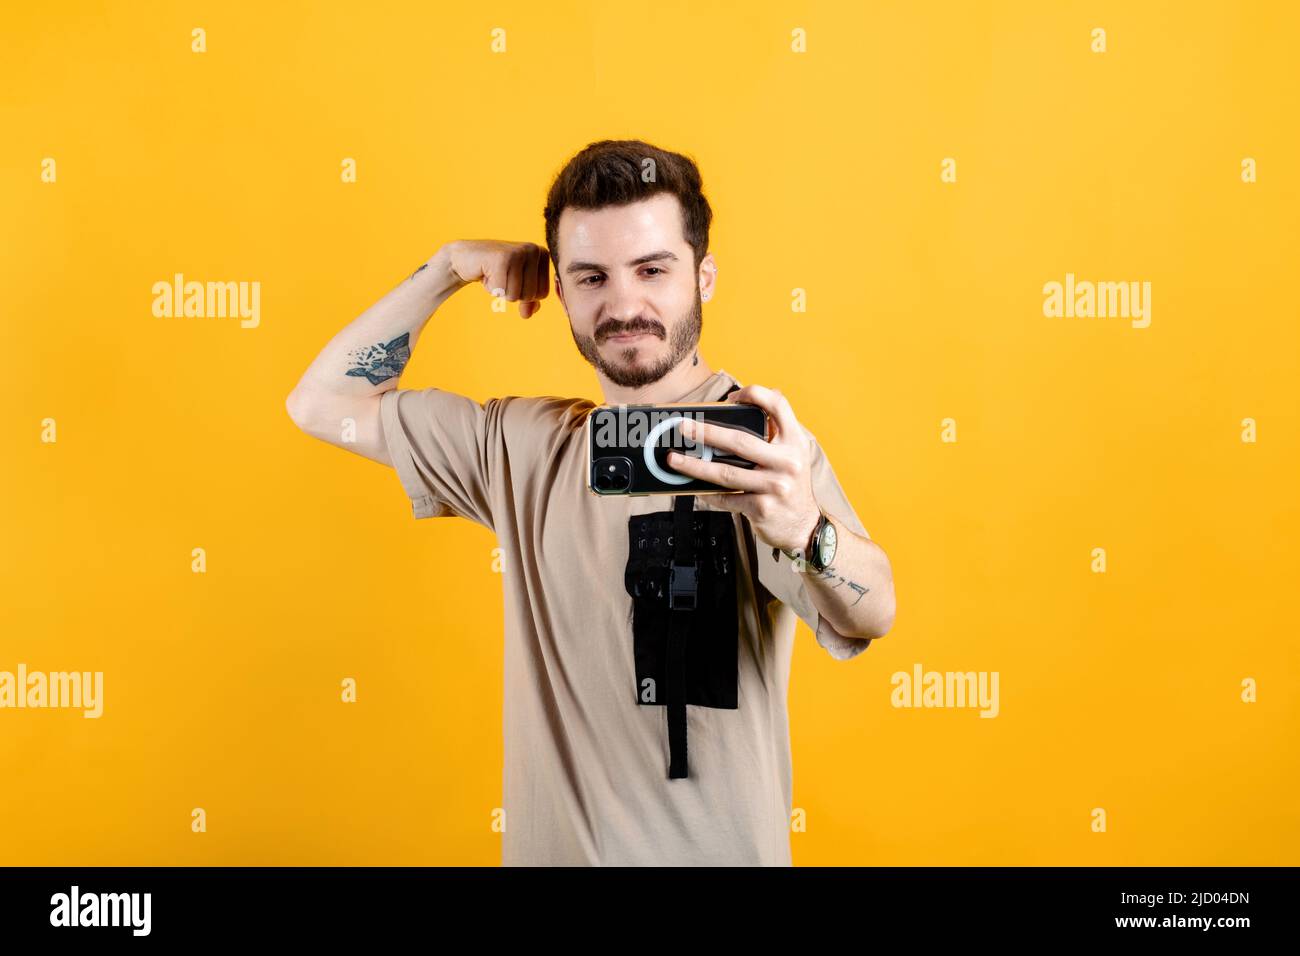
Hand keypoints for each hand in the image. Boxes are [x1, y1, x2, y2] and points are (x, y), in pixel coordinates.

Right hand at [443, 239, 550, 318]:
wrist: (465, 257)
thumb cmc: (495, 272)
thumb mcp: (517, 286)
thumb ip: (530, 302)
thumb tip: (528, 314)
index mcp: (542, 254)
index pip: (542, 294)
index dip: (524, 294)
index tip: (512, 278)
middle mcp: (533, 249)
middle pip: (530, 295)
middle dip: (511, 293)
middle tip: (501, 276)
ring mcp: (518, 251)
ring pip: (516, 295)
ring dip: (501, 291)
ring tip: (494, 274)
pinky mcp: (502, 258)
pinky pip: (501, 292)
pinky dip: (491, 288)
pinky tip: (486, 273)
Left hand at [665, 384, 820, 553]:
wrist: (804, 526)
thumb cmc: (791, 485)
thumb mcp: (792, 455)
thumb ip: (772, 435)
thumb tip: (731, 415)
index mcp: (795, 442)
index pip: (778, 405)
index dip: (754, 394)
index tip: (731, 397)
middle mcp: (788, 462)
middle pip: (740, 440)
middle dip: (706, 433)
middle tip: (684, 428)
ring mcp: (775, 486)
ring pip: (726, 472)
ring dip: (695, 466)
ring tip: (675, 460)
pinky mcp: (762, 508)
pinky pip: (727, 497)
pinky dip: (708, 492)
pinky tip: (693, 486)